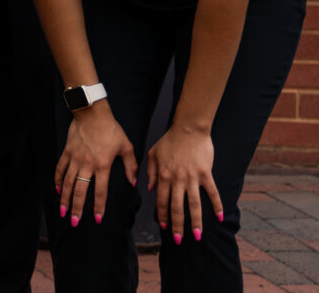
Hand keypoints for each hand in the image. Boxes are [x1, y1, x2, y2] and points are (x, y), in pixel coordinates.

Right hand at [56, 103, 135, 226]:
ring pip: (67, 182)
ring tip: (62, 211)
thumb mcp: (127, 146)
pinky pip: (60, 168)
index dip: (99, 207)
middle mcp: (87, 164)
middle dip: (76, 208)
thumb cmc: (111, 129)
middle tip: (74, 222)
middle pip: (80, 191)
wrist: (91, 113)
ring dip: (64, 198)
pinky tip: (57, 190)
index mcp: (103, 165)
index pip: (100, 191)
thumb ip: (131, 166)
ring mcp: (75, 158)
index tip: (98, 219)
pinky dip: (57, 180)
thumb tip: (133, 183)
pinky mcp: (67, 152)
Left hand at [145, 122, 221, 242]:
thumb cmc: (169, 140)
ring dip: (196, 221)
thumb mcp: (153, 154)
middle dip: (177, 225)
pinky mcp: (206, 174)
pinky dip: (217, 205)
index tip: (165, 227)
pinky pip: (212, 192)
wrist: (188, 128)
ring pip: (194, 204)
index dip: (163, 215)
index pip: (161, 200)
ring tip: (198, 236)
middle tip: (178, 240)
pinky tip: (220, 217)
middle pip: (177, 207)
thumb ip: (150, 172)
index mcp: (163, 175)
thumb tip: (148, 189)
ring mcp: (192, 177)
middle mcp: (177, 179)